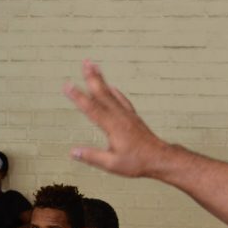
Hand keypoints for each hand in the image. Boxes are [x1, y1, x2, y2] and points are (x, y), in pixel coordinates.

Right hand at [63, 60, 170, 177]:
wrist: (160, 158)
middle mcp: (120, 117)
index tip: (67, 85)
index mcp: (113, 127)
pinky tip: (112, 86)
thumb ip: (92, 156)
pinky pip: (122, 100)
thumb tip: (73, 152)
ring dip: (102, 79)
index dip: (78, 97)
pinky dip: (115, 91)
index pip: (92, 109)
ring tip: (94, 66)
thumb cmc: (137, 162)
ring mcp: (127, 115)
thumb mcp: (112, 164)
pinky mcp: (133, 117)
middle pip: (103, 94)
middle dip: (92, 77)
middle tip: (85, 62)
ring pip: (112, 93)